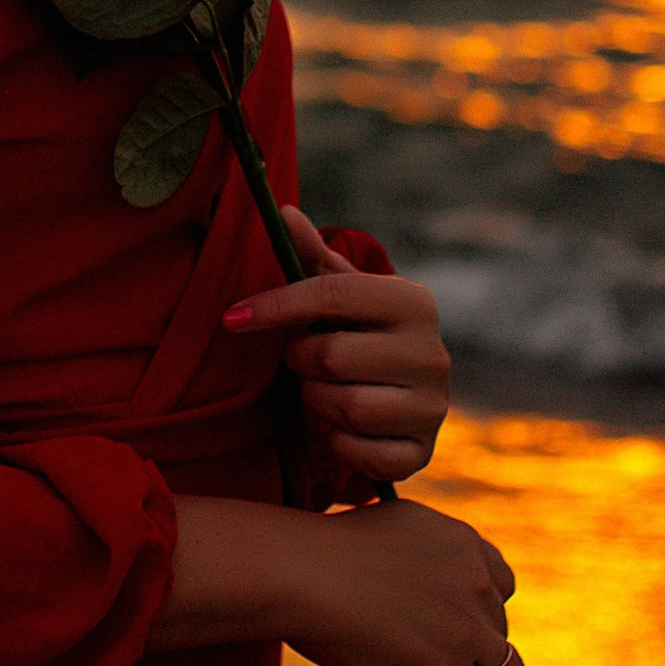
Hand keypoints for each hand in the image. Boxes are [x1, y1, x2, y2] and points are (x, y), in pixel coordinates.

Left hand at [223, 209, 450, 485]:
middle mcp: (433, 352)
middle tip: (301, 361)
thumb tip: (284, 211)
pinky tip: (338, 427)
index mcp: (412, 302)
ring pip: (346, 408)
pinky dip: (336, 443)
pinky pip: (361, 454)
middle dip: (300, 362)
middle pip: (332, 357)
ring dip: (315, 403)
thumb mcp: (339, 294)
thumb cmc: (359, 335)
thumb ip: (310, 257)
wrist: (403, 398)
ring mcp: (433, 406)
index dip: (275, 306)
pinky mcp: (423, 453)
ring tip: (320, 391)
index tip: (231, 318)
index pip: (332, 295)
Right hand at [276, 496, 522, 665]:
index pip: (500, 582)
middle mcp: (474, 577)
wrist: (301, 571)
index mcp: (460, 540)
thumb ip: (420, 555)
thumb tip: (423, 587)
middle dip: (470, 647)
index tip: (452, 625)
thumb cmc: (323, 554)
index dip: (479, 609)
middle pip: (498, 627)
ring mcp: (467, 624)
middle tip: (428, 658)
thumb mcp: (388, 531)